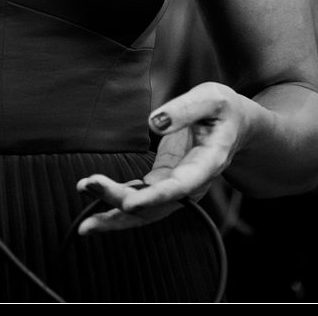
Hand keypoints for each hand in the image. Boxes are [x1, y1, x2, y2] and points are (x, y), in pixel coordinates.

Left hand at [75, 81, 253, 231]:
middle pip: (156, 205)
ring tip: (83, 218)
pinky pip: (139, 196)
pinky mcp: (164, 180)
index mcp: (207, 165)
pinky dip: (116, 199)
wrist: (234, 124)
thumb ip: (185, 109)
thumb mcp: (211, 98)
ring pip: (145, 209)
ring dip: (113, 211)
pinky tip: (91, 194)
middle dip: (121, 202)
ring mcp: (176, 186)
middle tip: (88, 184)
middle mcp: (191, 185)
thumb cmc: (222, 108)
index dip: (155, 198)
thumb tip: (155, 122)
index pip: (180, 188)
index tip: (129, 203)